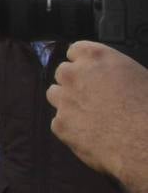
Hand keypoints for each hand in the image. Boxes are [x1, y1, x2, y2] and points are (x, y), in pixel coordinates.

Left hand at [48, 40, 147, 179]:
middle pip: (63, 73)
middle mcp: (75, 74)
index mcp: (97, 57)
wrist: (145, 142)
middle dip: (74, 83)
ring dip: (67, 102)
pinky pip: (59, 122)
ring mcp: (64, 99)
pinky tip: (90, 135)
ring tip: (89, 116)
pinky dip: (70, 128)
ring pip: (54, 95)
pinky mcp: (60, 124)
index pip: (76, 50)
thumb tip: (112, 79)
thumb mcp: (138, 77)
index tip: (89, 72)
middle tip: (91, 98)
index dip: (83, 63)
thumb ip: (115, 72)